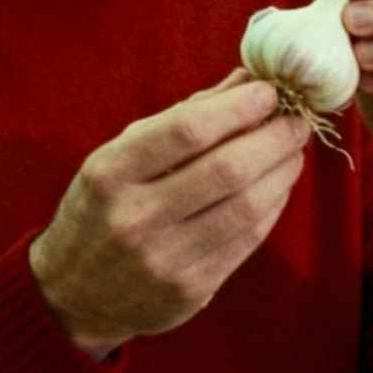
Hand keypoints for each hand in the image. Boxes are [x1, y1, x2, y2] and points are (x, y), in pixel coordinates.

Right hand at [29, 69, 310, 359]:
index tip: (269, 91)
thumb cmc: (104, 207)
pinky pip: (248, 240)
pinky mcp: (190, 291)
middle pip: (227, 169)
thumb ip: (183, 116)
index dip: (238, 107)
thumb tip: (247, 79)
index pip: (187, 131)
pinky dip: (273, 206)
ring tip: (294, 150)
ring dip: (282, 172)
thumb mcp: (121, 155)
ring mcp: (164, 259)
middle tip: (297, 120)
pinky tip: (278, 186)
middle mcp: (134, 218)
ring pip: (247, 207)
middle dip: (274, 137)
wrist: (74, 293)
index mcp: (110, 173)